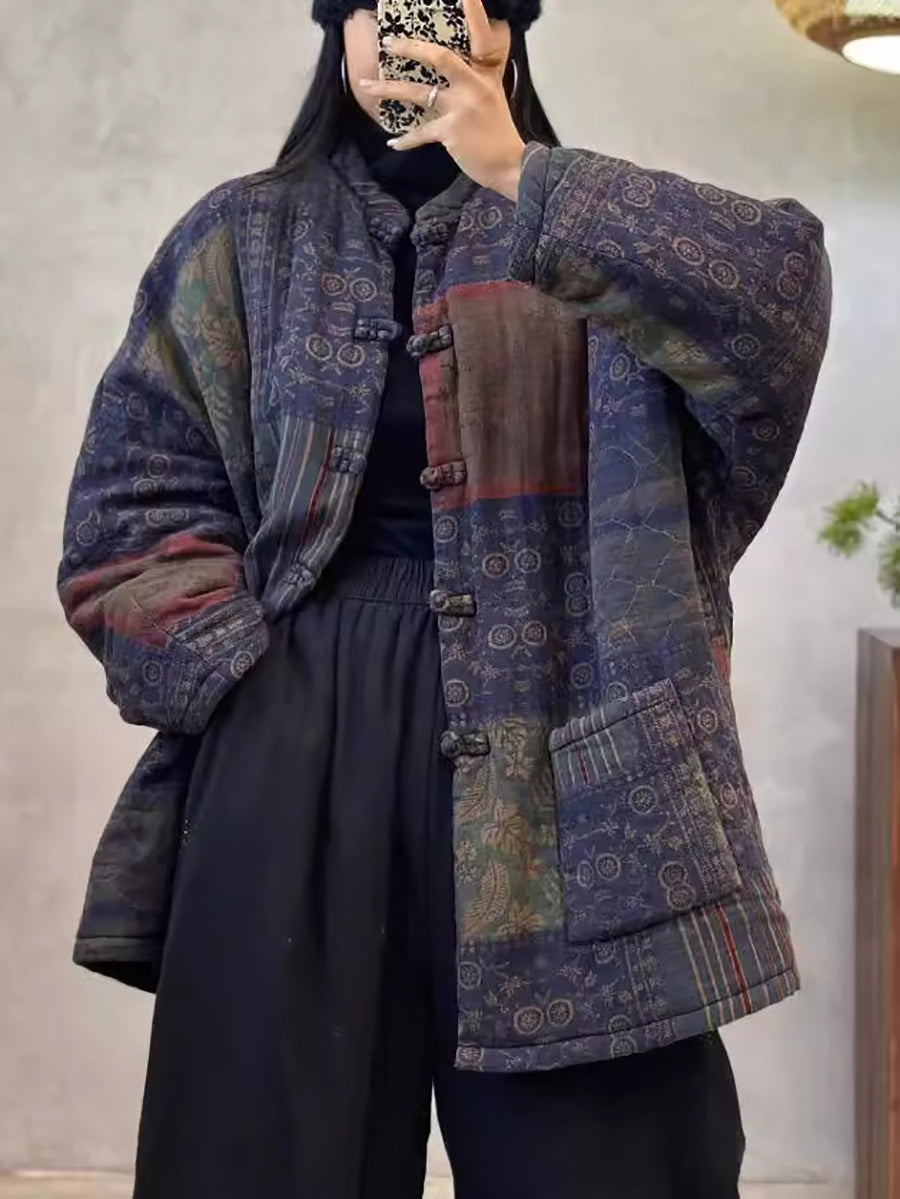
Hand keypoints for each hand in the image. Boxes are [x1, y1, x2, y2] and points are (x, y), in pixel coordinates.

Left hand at [358, 0, 525, 202]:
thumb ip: (473, 81)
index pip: (480, 34)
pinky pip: (420, 133)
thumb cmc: (499, 133)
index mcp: (484, 73)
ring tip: (367, 87)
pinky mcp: (450, 131)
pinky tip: (393, 142)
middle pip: (439, 57)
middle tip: (389, 43)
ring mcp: (461, 107)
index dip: (474, 11)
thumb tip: (449, 75)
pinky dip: (405, 140)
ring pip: (418, 94)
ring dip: (389, 89)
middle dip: (410, 48)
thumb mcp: (492, 97)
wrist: (510, 165)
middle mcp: (472, 85)